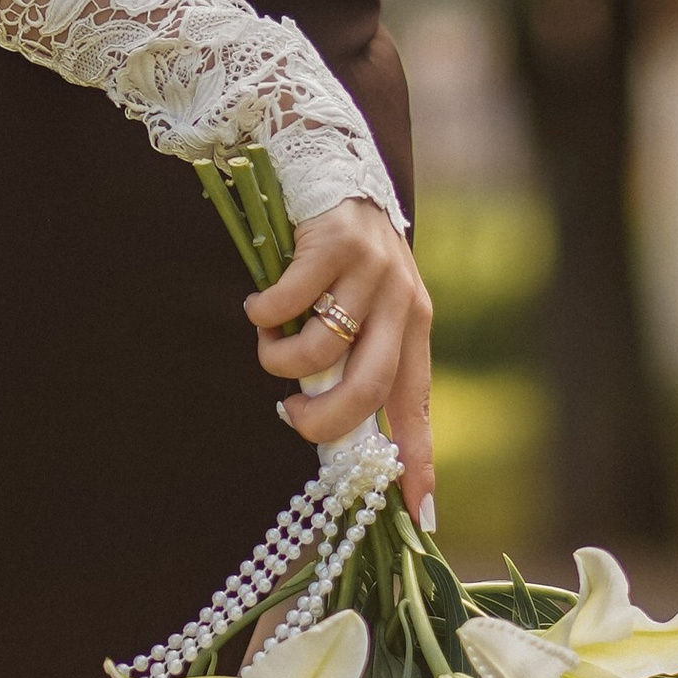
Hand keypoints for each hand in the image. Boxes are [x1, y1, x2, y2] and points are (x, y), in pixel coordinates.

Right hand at [247, 201, 434, 524]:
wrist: (328, 161)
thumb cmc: (340, 252)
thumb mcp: (365, 306)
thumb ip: (358, 358)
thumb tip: (338, 432)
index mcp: (414, 324)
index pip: (417, 405)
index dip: (418, 462)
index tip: (416, 515)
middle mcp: (402, 300)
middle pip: (367, 390)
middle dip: (321, 421)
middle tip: (292, 418)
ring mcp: (370, 270)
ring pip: (318, 351)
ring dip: (279, 361)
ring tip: (269, 344)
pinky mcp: (332, 242)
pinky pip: (286, 305)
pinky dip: (262, 315)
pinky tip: (260, 304)